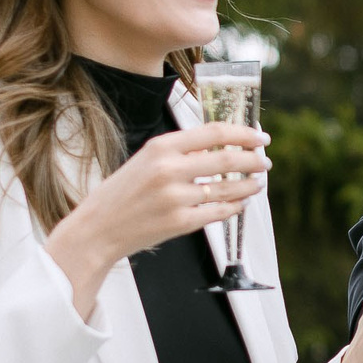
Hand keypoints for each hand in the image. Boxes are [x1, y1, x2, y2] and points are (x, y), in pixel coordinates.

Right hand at [45, 123, 267, 317]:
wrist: (97, 229)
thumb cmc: (122, 193)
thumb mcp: (145, 160)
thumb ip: (180, 151)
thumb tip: (220, 145)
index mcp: (160, 147)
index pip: (214, 132)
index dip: (243, 134)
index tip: (260, 136)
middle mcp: (169, 170)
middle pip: (226, 158)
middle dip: (253, 159)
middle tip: (265, 161)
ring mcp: (176, 198)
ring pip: (227, 187)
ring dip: (248, 184)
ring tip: (258, 182)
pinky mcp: (180, 222)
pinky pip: (218, 212)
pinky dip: (234, 207)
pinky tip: (241, 203)